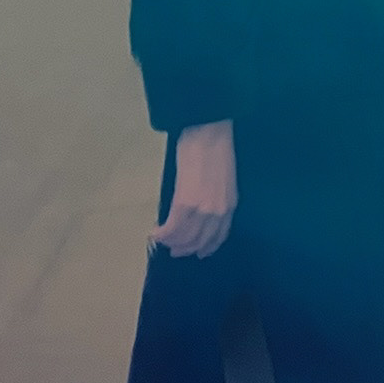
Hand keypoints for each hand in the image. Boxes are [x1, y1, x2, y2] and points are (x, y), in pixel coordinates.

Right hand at [154, 120, 236, 258]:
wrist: (209, 131)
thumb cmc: (215, 147)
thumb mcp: (222, 179)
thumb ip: (214, 198)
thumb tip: (198, 209)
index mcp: (229, 205)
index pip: (218, 236)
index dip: (205, 247)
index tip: (195, 251)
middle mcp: (217, 212)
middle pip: (199, 241)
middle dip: (185, 248)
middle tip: (174, 250)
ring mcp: (201, 210)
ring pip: (184, 238)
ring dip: (171, 242)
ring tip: (162, 240)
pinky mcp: (185, 203)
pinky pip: (172, 227)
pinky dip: (162, 234)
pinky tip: (155, 232)